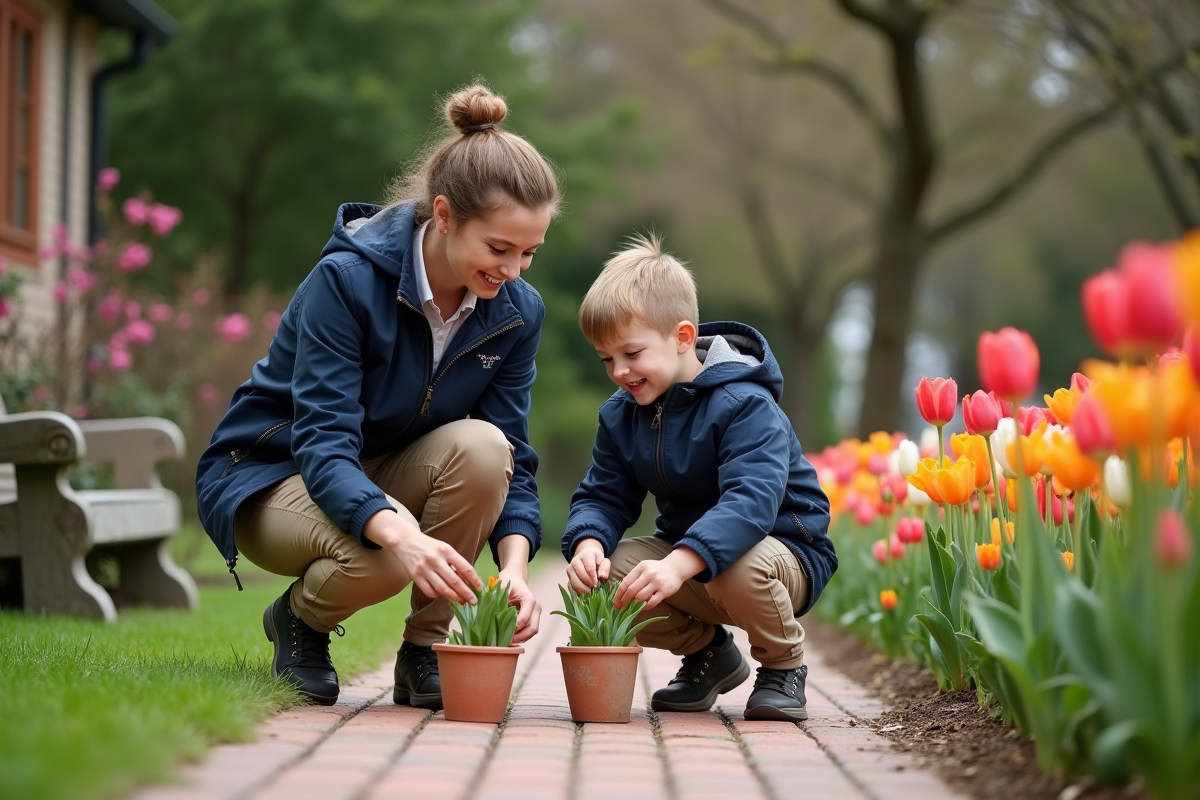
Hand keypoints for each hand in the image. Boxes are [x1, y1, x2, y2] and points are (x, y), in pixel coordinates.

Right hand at [364, 509, 481, 603]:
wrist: (406, 541)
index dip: (474, 580)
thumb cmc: (430, 546)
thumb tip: (468, 580)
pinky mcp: (415, 576)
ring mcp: (424, 569)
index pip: (465, 568)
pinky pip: (429, 591)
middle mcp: (436, 560)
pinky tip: (443, 595)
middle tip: (474, 601)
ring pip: (443, 589)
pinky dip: (438, 596)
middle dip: (466, 593)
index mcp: (447, 550)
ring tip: (462, 602)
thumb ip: (456, 562)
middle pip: (455, 581)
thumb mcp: (445, 549)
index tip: (480, 588)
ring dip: (454, 598)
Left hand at [496, 568, 541, 643]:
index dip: (514, 629)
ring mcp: (536, 613)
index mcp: (530, 600)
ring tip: (507, 641)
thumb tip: (492, 616)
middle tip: (506, 642)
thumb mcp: (502, 587)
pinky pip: (529, 630)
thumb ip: (499, 600)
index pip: (524, 619)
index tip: (502, 635)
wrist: (515, 577)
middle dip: (520, 637)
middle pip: (533, 628)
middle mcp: (536, 607)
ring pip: (532, 631)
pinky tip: (511, 637)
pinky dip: (522, 636)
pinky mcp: (533, 617)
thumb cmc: (509, 581)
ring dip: (521, 638)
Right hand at [567, 538, 609, 594]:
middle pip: (581, 575)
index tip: (597, 584)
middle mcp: (575, 561)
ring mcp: (570, 569)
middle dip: (589, 584)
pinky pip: (572, 586)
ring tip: (591, 592)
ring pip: (575, 582)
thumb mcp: (604, 561)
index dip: (593, 577)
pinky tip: (586, 593)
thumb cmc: (596, 560)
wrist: (585, 557)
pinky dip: (579, 591)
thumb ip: (605, 568)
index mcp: (586, 555)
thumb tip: (602, 577)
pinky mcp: (568, 577)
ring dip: (584, 589)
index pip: (589, 567)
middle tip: (595, 589)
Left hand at [614, 546, 704, 610]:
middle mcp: (648, 574)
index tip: (615, 603)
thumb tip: (621, 592)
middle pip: (631, 590)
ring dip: (635, 603)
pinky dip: (646, 606)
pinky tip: (644, 606)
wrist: (675, 568)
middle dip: (624, 601)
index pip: (625, 582)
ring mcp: (657, 582)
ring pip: (641, 597)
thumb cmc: (656, 569)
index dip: (618, 594)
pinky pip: (652, 602)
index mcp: (641, 568)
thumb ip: (633, 577)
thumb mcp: (644, 568)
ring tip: (634, 605)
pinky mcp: (665, 591)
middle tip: (621, 607)